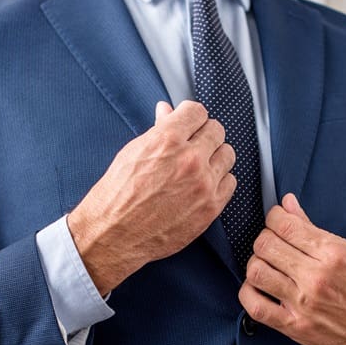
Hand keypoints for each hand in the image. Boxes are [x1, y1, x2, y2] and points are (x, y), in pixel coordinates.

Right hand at [67, 101, 236, 294]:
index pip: (197, 111)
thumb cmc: (118, 195)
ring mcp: (203, 184)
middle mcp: (189, 159)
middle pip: (216, 130)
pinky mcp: (211, 207)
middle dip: (204, 135)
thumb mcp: (133, 153)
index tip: (189, 125)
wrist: (115, 234)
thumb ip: (157, 130)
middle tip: (194, 146)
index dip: (191, 117)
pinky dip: (220, 181)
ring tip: (200, 166)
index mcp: (167, 139)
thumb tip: (167, 111)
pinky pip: (230, 182)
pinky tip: (204, 185)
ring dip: (215, 157)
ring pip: (227, 154)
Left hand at [238, 194, 345, 344]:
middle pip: (266, 245)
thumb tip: (287, 204)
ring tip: (267, 266)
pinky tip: (258, 288)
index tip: (276, 220)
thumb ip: (313, 229)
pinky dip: (248, 293)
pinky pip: (255, 306)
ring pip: (256, 271)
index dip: (273, 217)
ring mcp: (303, 302)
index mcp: (332, 253)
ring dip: (256, 264)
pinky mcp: (295, 326)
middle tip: (272, 243)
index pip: (284, 225)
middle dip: (264, 239)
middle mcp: (316, 276)